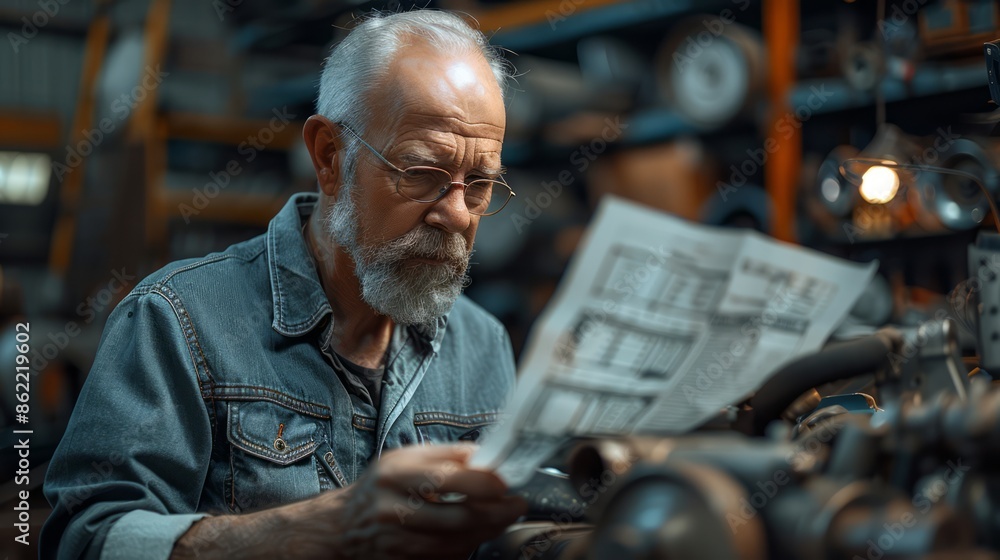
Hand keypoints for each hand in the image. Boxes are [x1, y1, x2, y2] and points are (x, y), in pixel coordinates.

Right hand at [332, 444, 527, 558]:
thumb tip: (486, 453)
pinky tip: (477, 534)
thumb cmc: (381, 486)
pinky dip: (467, 547)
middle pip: (456, 517)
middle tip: (517, 505)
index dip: (483, 482)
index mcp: (394, 474)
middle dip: (495, 513)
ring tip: (503, 518)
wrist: (343, 526)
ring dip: (486, 531)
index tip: (507, 482)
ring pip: (454, 542)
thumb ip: (446, 454)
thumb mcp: (404, 459)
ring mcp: (396, 540)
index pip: (446, 478)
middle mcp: (391, 508)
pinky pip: (444, 558)